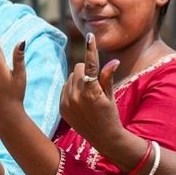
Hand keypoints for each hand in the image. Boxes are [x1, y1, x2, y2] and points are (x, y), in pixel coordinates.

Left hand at [60, 32, 122, 146]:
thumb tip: (114, 62)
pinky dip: (72, 89)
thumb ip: (107, 77)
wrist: (103, 138)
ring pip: (71, 77)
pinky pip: (65, 88)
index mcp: (91, 91)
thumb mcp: (111, 96)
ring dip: (79, 80)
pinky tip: (80, 101)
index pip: (91, 65)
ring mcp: (67, 102)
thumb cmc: (111, 115)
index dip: (91, 49)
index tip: (90, 36)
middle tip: (96, 84)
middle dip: (87, 71)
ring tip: (88, 95)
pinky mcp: (62, 107)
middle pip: (79, 68)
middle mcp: (77, 95)